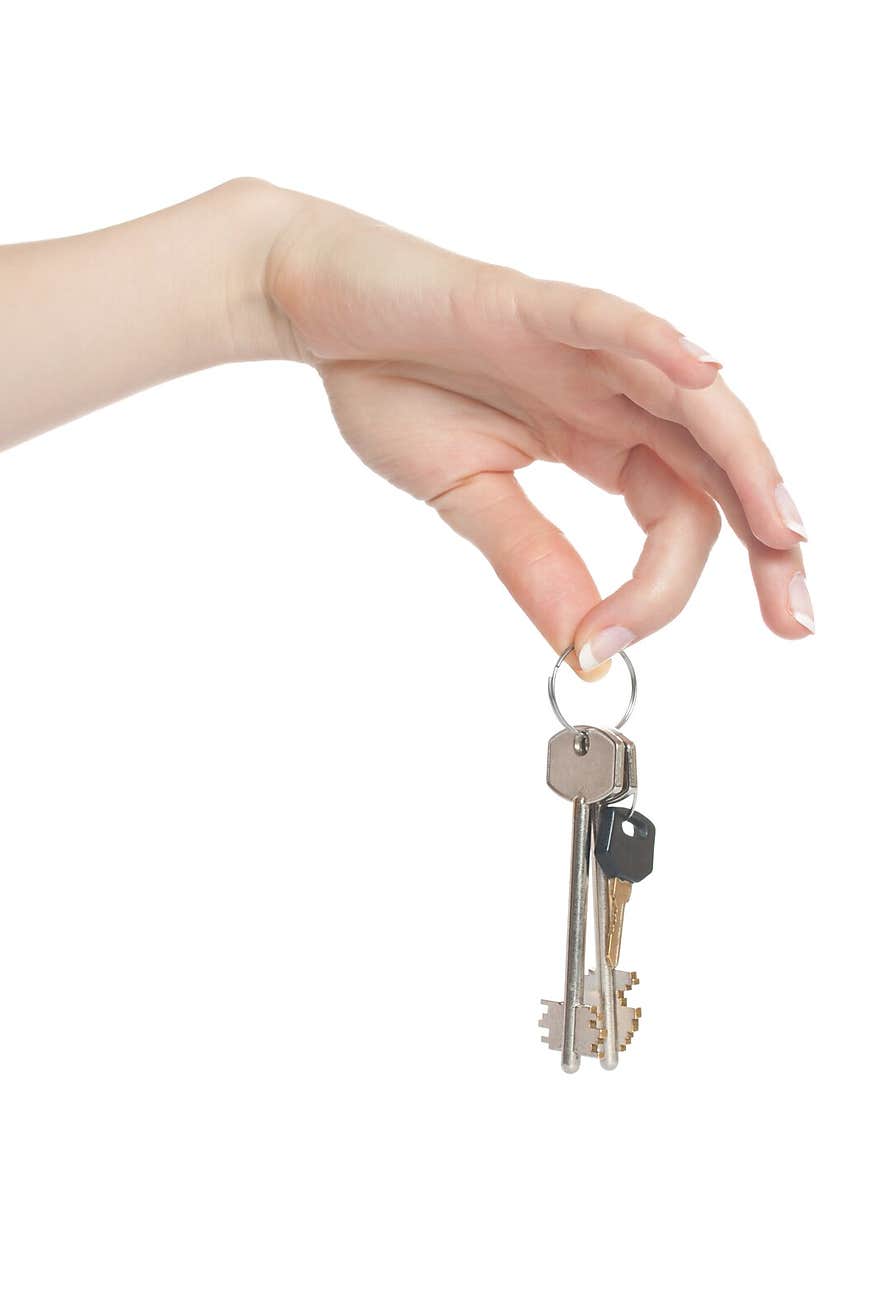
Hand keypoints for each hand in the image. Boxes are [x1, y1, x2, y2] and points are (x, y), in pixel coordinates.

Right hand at [265, 189, 811, 675]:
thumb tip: (581, 648)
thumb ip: (532, 561)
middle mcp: (612, 396)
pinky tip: (703, 377)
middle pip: (714, 467)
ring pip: (692, 401)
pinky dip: (659, 345)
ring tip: (783, 531)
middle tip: (793, 615)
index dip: (658, 592)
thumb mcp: (469, 500)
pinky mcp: (536, 306)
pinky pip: (612, 321)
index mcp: (602, 442)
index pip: (672, 520)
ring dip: (747, 462)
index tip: (606, 647)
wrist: (326, 314)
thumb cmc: (394, 388)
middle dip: (765, 541)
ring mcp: (583, 350)